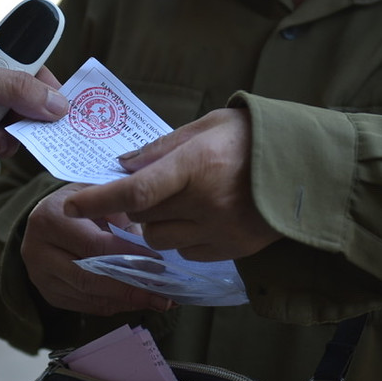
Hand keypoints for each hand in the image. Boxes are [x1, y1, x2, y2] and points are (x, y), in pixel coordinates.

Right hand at [22, 184, 173, 315]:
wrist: (50, 212)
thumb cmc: (83, 199)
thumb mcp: (101, 192)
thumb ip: (122, 215)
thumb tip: (153, 248)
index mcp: (51, 218)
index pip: (94, 245)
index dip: (128, 256)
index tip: (158, 262)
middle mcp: (37, 249)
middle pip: (88, 277)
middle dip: (129, 287)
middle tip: (163, 293)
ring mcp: (39, 275)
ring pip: (87, 296)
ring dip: (124, 301)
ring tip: (157, 301)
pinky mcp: (47, 293)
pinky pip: (84, 305)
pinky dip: (112, 305)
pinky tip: (135, 301)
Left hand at [63, 108, 278, 261]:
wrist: (311, 168)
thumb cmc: (255, 137)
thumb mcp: (207, 127)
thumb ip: (162, 148)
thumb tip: (124, 165)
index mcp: (195, 166)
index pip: (133, 191)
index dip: (97, 199)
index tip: (70, 202)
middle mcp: (205, 203)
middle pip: (142, 218)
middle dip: (136, 204)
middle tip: (152, 186)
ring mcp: (220, 231)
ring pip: (161, 240)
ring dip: (157, 224)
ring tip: (180, 201)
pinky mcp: (232, 250)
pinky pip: (187, 253)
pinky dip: (184, 239)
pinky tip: (201, 217)